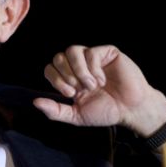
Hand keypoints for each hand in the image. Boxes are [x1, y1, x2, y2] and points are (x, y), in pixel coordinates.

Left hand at [33, 45, 165, 135]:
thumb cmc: (106, 111)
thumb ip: (56, 111)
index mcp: (69, 78)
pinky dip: (94, 69)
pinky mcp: (107, 53)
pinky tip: (102, 80)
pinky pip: (91, 52)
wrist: (130, 110)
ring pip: (72, 50)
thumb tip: (35, 103)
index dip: (55, 79)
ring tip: (90, 85)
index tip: (70, 94)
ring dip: (78, 70)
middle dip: (65, 75)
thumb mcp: (77, 115)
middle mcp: (79, 66)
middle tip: (78, 90)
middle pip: (58, 57)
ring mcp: (93, 58)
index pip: (50, 68)